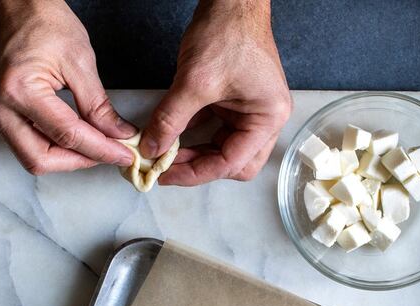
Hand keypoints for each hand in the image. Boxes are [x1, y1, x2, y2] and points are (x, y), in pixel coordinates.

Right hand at [0, 0, 136, 174]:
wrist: (13, 6)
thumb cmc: (43, 22)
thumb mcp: (80, 60)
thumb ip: (99, 105)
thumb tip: (118, 135)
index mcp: (19, 89)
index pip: (67, 135)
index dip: (100, 149)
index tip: (124, 154)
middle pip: (41, 159)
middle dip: (80, 161)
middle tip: (111, 153)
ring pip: (32, 157)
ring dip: (67, 158)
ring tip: (97, 146)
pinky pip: (27, 143)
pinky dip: (54, 146)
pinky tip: (77, 139)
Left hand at [139, 0, 290, 184]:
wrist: (231, 1)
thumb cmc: (227, 33)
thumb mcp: (194, 83)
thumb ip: (170, 120)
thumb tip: (151, 148)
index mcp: (267, 118)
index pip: (231, 163)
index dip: (195, 173)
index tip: (165, 174)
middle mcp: (265, 118)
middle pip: (233, 163)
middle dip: (199, 167)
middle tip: (165, 166)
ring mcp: (251, 110)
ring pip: (223, 148)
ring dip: (195, 152)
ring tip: (164, 153)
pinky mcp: (236, 101)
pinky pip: (215, 129)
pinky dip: (194, 135)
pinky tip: (172, 135)